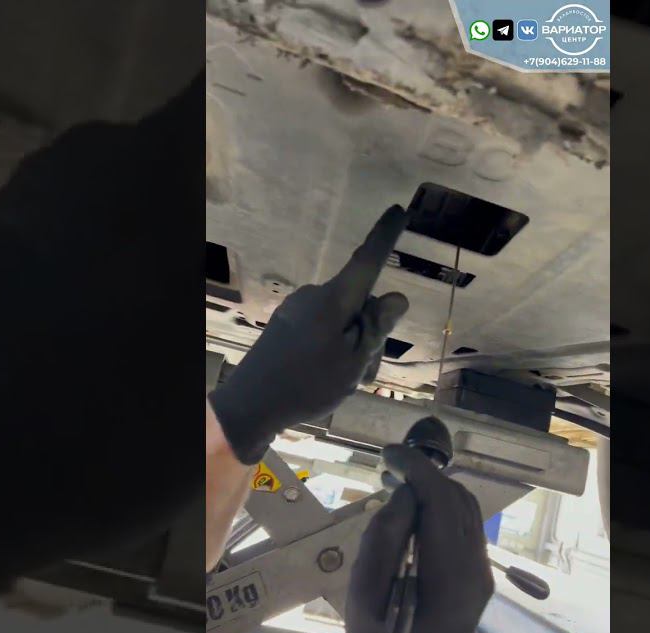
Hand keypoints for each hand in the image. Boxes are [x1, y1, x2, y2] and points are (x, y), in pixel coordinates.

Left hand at [208, 208, 409, 463]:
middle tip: (362, 372)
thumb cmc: (308, 385)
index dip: (385, 237)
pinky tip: (324, 376)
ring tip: (343, 380)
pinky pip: (323, 326)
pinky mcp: (287, 322)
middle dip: (371, 333)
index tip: (398, 211)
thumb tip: (395, 297)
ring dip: (352, 346)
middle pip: (360, 303)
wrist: (251, 406)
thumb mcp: (354, 361)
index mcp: (333, 300)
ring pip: (343, 319)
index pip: (367, 261)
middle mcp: (315, 295)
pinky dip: (333, 347)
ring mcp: (298, 308)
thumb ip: (377, 327)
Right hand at [345, 444, 493, 632]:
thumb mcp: (364, 598)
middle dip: (425, 475)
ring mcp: (482, 575)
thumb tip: (402, 496)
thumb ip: (381, 542)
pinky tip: (414, 515)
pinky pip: (466, 529)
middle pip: (459, 499)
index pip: (440, 499)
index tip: (387, 453)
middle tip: (387, 468)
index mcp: (448, 575)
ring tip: (397, 486)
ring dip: (435, 491)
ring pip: (467, 511)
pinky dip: (442, 511)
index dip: (415, 468)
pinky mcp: (479, 580)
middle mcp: (476, 570)